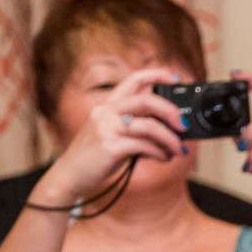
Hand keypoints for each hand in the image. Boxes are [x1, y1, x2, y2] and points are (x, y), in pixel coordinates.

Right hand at [38, 66, 188, 204]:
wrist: (67, 178)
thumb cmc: (91, 159)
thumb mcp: (109, 136)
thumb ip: (132, 127)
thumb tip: (168, 129)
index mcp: (106, 106)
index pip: (133, 79)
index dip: (157, 74)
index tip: (176, 78)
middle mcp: (105, 113)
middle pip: (147, 100)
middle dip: (171, 112)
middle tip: (183, 125)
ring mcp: (106, 129)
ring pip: (150, 126)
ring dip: (170, 139)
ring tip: (177, 150)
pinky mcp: (110, 147)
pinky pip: (144, 145)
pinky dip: (160, 152)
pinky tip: (164, 157)